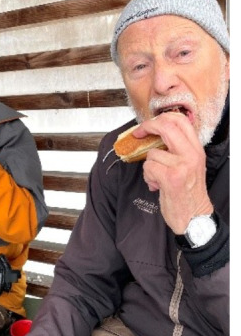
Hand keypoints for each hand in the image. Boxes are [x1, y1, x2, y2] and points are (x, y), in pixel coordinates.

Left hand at [132, 113, 213, 233]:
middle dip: (147, 127)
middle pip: (167, 126)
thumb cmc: (187, 192)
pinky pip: (148, 167)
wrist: (194, 217)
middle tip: (139, 134)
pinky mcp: (171, 177)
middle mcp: (192, 154)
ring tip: (157, 178)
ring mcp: (182, 165)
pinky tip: (156, 185)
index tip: (146, 126)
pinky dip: (148, 177)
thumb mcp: (188, 165)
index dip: (159, 119)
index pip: (181, 121)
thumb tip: (153, 136)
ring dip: (148, 166)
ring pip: (152, 153)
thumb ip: (176, 150)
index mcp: (196, 149)